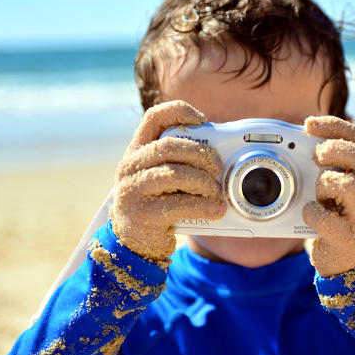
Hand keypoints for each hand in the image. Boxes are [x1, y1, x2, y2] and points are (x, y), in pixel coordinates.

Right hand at [110, 101, 225, 261]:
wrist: (134, 242)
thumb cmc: (157, 201)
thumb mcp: (163, 175)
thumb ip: (182, 161)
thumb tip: (223, 153)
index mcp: (138, 150)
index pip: (154, 117)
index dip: (179, 112)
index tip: (203, 120)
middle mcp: (130, 166)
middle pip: (168, 146)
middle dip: (200, 154)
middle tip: (217, 168)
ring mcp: (132, 190)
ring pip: (174, 174)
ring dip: (203, 181)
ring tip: (216, 192)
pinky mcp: (142, 215)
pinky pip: (177, 205)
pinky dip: (203, 206)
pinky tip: (215, 210)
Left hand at [303, 116, 354, 276]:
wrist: (348, 262)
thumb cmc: (338, 216)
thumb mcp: (337, 186)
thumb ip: (328, 164)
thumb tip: (303, 135)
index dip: (335, 126)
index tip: (308, 124)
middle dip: (337, 149)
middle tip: (317, 155)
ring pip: (350, 186)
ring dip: (325, 183)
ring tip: (318, 193)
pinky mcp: (348, 238)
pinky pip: (328, 220)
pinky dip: (312, 214)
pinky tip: (310, 214)